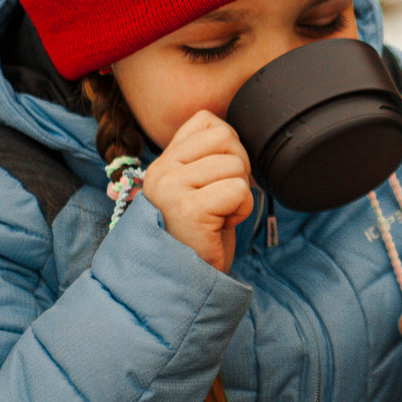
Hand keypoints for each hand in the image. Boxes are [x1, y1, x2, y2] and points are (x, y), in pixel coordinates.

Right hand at [140, 110, 254, 271]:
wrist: (186, 281)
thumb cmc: (200, 234)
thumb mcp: (197, 186)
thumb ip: (205, 155)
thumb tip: (232, 131)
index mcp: (163, 161)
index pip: (208, 121)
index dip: (228, 149)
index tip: (217, 181)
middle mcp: (160, 171)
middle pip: (226, 139)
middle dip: (238, 170)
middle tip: (221, 201)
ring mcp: (171, 189)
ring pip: (236, 165)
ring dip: (239, 195)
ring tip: (218, 216)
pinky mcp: (188, 209)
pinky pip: (238, 190)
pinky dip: (241, 210)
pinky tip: (221, 225)